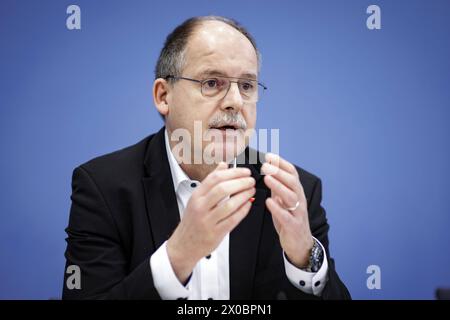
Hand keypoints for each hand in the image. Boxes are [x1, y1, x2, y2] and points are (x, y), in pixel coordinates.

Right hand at [167, 162, 255, 282]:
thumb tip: (223, 165)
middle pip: (223, 189)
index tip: (244, 172)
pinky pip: (232, 220)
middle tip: (250, 181)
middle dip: (241, 182)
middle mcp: (201, 207)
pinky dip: (243, 211)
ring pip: (229, 204)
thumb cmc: (193, 221)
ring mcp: (208, 220)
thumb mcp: (197, 198)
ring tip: (251, 191)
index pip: (215, 178)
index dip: (233, 173)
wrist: (184, 244)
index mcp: (197, 196)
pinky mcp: (215, 233)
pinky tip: (248, 205)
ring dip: (244, 196)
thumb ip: (211, 182)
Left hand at [261, 153, 313, 267]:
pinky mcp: (293, 226)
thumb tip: (268, 171)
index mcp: (296, 192)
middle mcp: (299, 200)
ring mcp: (298, 213)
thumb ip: (278, 188)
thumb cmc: (289, 220)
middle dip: (279, 172)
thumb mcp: (283, 201)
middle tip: (266, 166)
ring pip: (291, 197)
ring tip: (267, 179)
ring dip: (279, 186)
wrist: (300, 244)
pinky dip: (278, 208)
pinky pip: (286, 216)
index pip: (292, 173)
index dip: (282, 163)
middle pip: (292, 182)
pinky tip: (269, 202)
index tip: (269, 156)